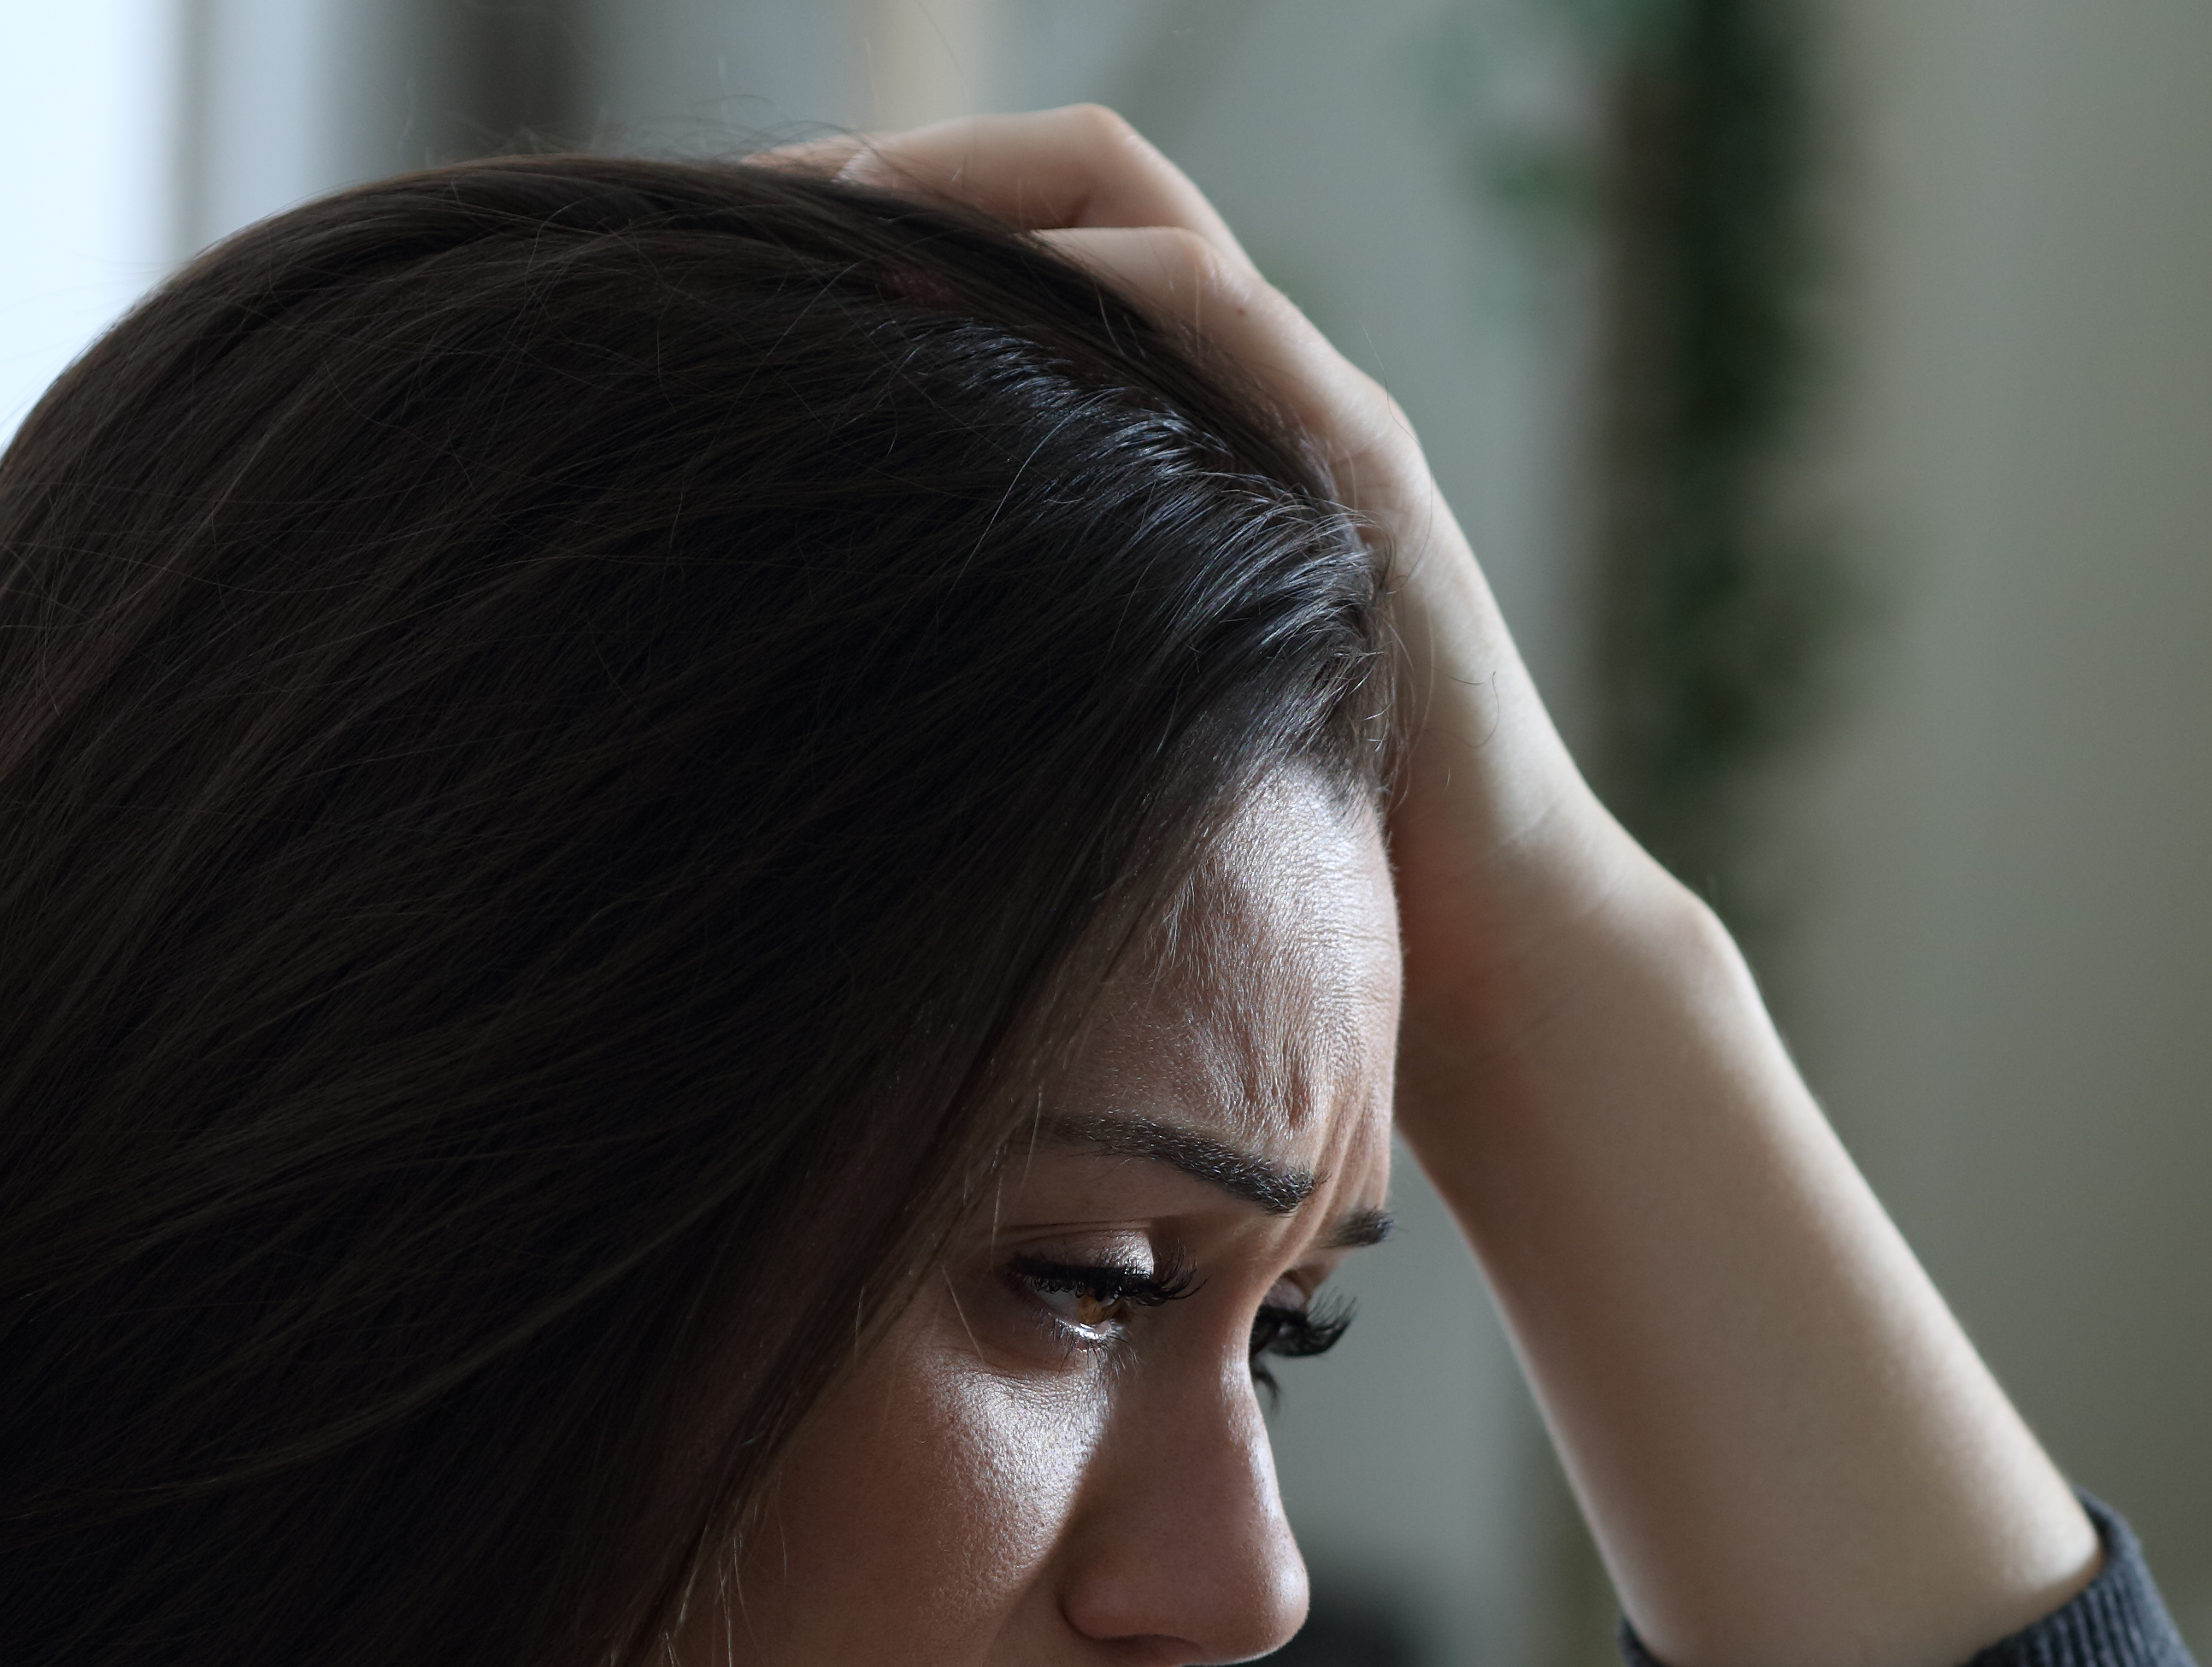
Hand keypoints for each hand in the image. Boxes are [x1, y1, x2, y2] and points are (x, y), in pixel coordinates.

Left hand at [768, 109, 2097, 1666]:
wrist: (1490, 957)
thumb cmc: (1287, 888)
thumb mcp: (1103, 744)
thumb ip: (1007, 673)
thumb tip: (782, 708)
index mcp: (1186, 447)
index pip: (1026, 254)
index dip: (875, 219)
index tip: (721, 253)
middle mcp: (1251, 402)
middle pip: (1070, 186)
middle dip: (901, 164)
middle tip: (741, 194)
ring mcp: (1314, 419)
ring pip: (1137, 210)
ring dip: (978, 183)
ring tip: (832, 204)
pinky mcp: (1362, 469)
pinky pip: (1220, 309)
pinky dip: (1097, 269)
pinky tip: (976, 287)